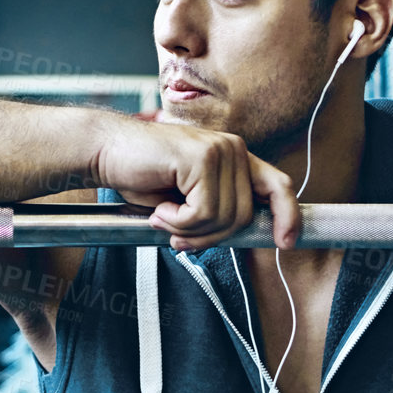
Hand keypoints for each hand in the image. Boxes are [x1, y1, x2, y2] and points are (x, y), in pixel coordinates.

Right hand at [93, 118, 299, 251]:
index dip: (287, 215)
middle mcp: (234, 149)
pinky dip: (177, 221)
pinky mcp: (201, 158)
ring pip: (223, 218)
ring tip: (163, 216)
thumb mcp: (188, 197)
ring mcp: (220, 150)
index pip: (277, 185)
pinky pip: (202, 212)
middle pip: (243, 216)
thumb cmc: (142, 176)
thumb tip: (242, 236)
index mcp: (235, 157)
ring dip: (188, 229)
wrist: (105, 152)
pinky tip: (160, 208)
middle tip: (176, 234)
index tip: (286, 242)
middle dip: (208, 236)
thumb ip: (217, 209)